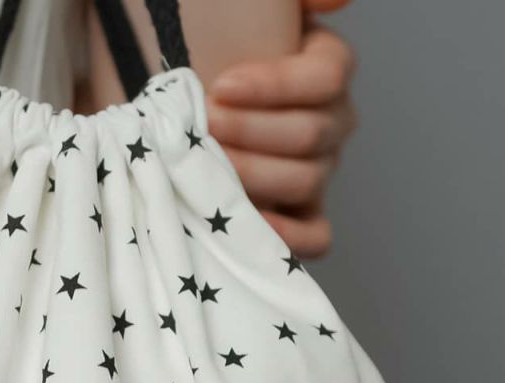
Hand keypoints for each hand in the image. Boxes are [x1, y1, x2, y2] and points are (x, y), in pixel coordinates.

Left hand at [206, 15, 358, 258]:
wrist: (169, 114)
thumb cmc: (201, 54)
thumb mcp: (237, 9)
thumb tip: (335, 1)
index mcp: (327, 66)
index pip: (327, 77)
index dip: (274, 85)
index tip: (220, 87)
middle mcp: (332, 122)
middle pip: (311, 134)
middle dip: (249, 133)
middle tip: (200, 129)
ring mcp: (318, 172)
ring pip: (305, 181)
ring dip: (251, 177)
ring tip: (202, 169)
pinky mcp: (301, 218)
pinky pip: (314, 237)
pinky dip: (286, 237)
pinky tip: (246, 224)